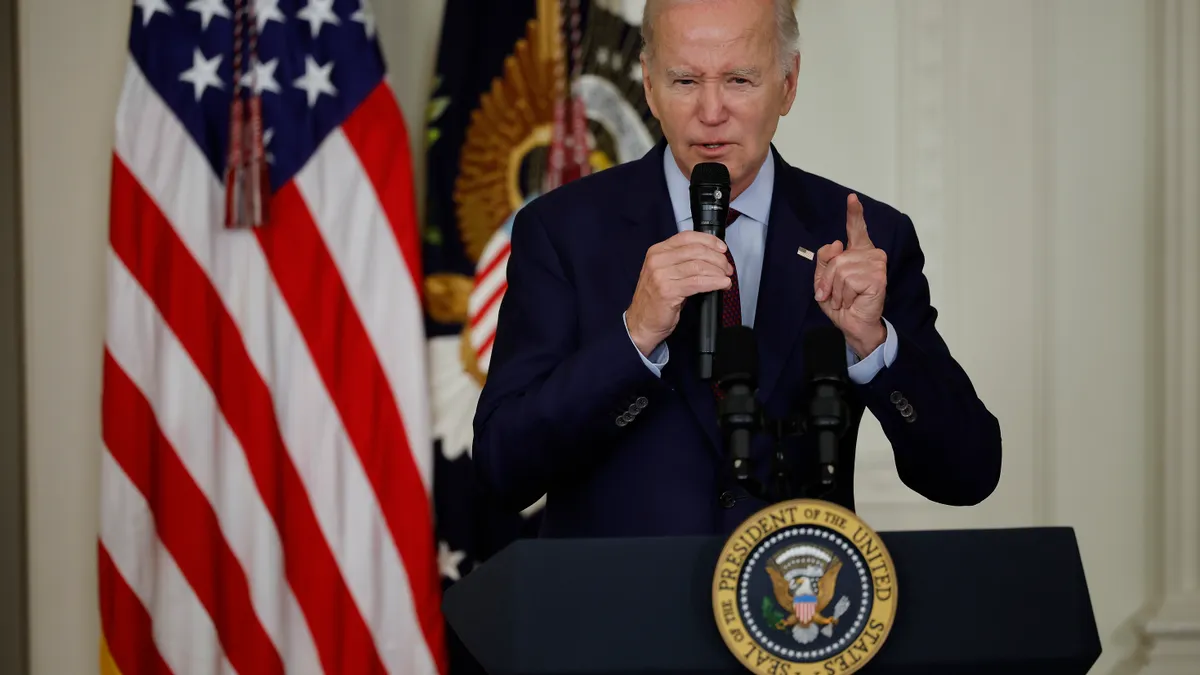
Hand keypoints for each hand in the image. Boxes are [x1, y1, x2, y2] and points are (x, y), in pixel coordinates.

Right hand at [626, 230, 732, 355]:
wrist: (641, 323)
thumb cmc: (655, 299)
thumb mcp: (665, 273)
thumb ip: (682, 260)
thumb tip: (711, 255)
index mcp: (657, 252)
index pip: (687, 237)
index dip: (709, 241)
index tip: (722, 248)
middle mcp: (657, 260)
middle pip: (696, 251)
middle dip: (717, 259)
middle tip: (727, 268)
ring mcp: (661, 276)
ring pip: (699, 266)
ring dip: (718, 272)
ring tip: (726, 278)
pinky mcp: (668, 291)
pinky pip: (698, 283)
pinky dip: (714, 282)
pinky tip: (722, 284)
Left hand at [813, 194, 886, 356]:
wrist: (852, 324)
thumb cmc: (841, 302)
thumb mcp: (823, 279)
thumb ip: (825, 260)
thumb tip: (837, 244)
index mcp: (857, 251)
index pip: (855, 228)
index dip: (854, 213)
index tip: (851, 198)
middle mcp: (870, 253)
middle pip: (835, 257)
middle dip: (827, 280)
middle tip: (832, 295)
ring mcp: (876, 263)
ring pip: (840, 270)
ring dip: (835, 290)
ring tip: (844, 299)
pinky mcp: (878, 276)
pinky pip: (848, 281)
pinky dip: (844, 295)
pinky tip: (853, 300)